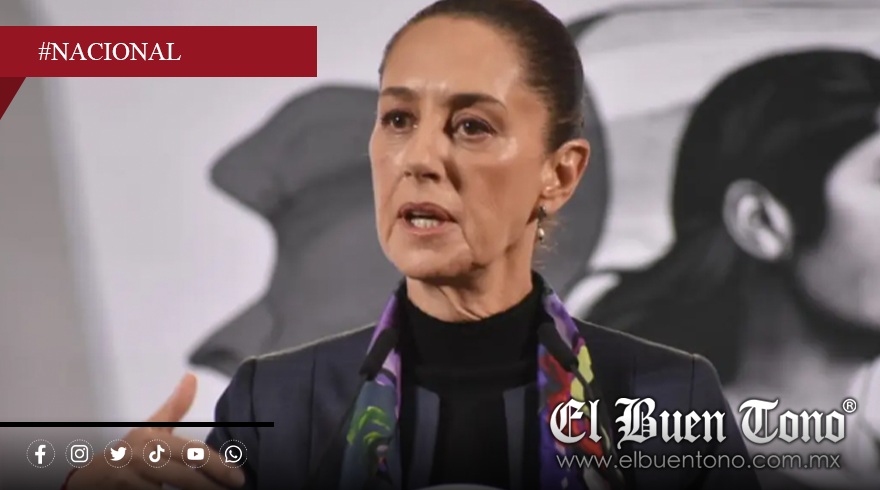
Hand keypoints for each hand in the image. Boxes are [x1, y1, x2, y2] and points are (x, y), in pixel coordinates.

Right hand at [67, 373, 245, 489]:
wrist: (91, 479)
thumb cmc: (130, 452)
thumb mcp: (151, 427)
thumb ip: (175, 407)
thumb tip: (192, 376)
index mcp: (153, 440)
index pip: (192, 453)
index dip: (217, 465)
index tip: (237, 476)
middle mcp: (143, 459)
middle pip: (185, 476)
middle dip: (211, 485)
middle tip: (235, 489)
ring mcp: (133, 480)